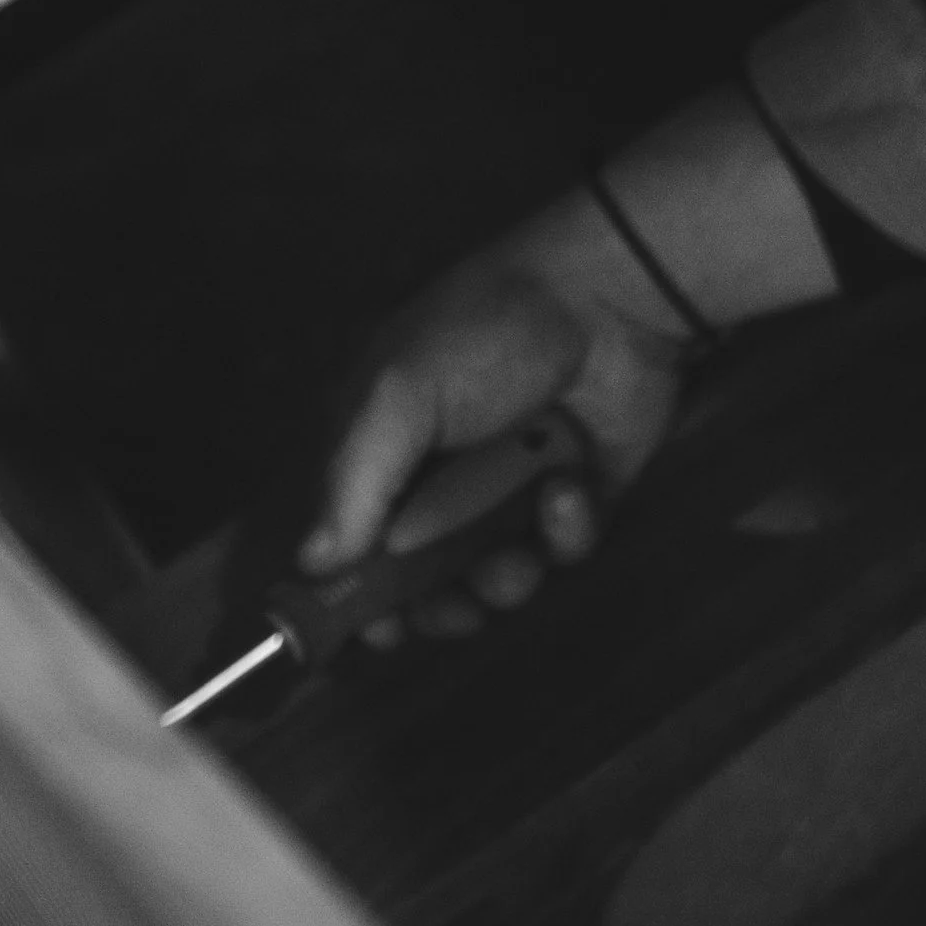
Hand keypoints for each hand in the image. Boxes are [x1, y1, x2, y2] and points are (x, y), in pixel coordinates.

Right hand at [301, 181, 695, 638]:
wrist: (612, 295)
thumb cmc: (490, 331)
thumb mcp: (400, 394)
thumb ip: (354, 484)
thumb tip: (313, 564)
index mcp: (382, 440)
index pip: (349, 534)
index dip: (358, 592)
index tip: (375, 630)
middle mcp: (441, 471)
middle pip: (423, 578)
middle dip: (441, 602)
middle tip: (458, 604)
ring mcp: (509, 485)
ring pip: (495, 577)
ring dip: (506, 574)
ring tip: (520, 545)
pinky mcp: (575, 495)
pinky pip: (560, 552)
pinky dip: (565, 531)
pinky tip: (570, 487)